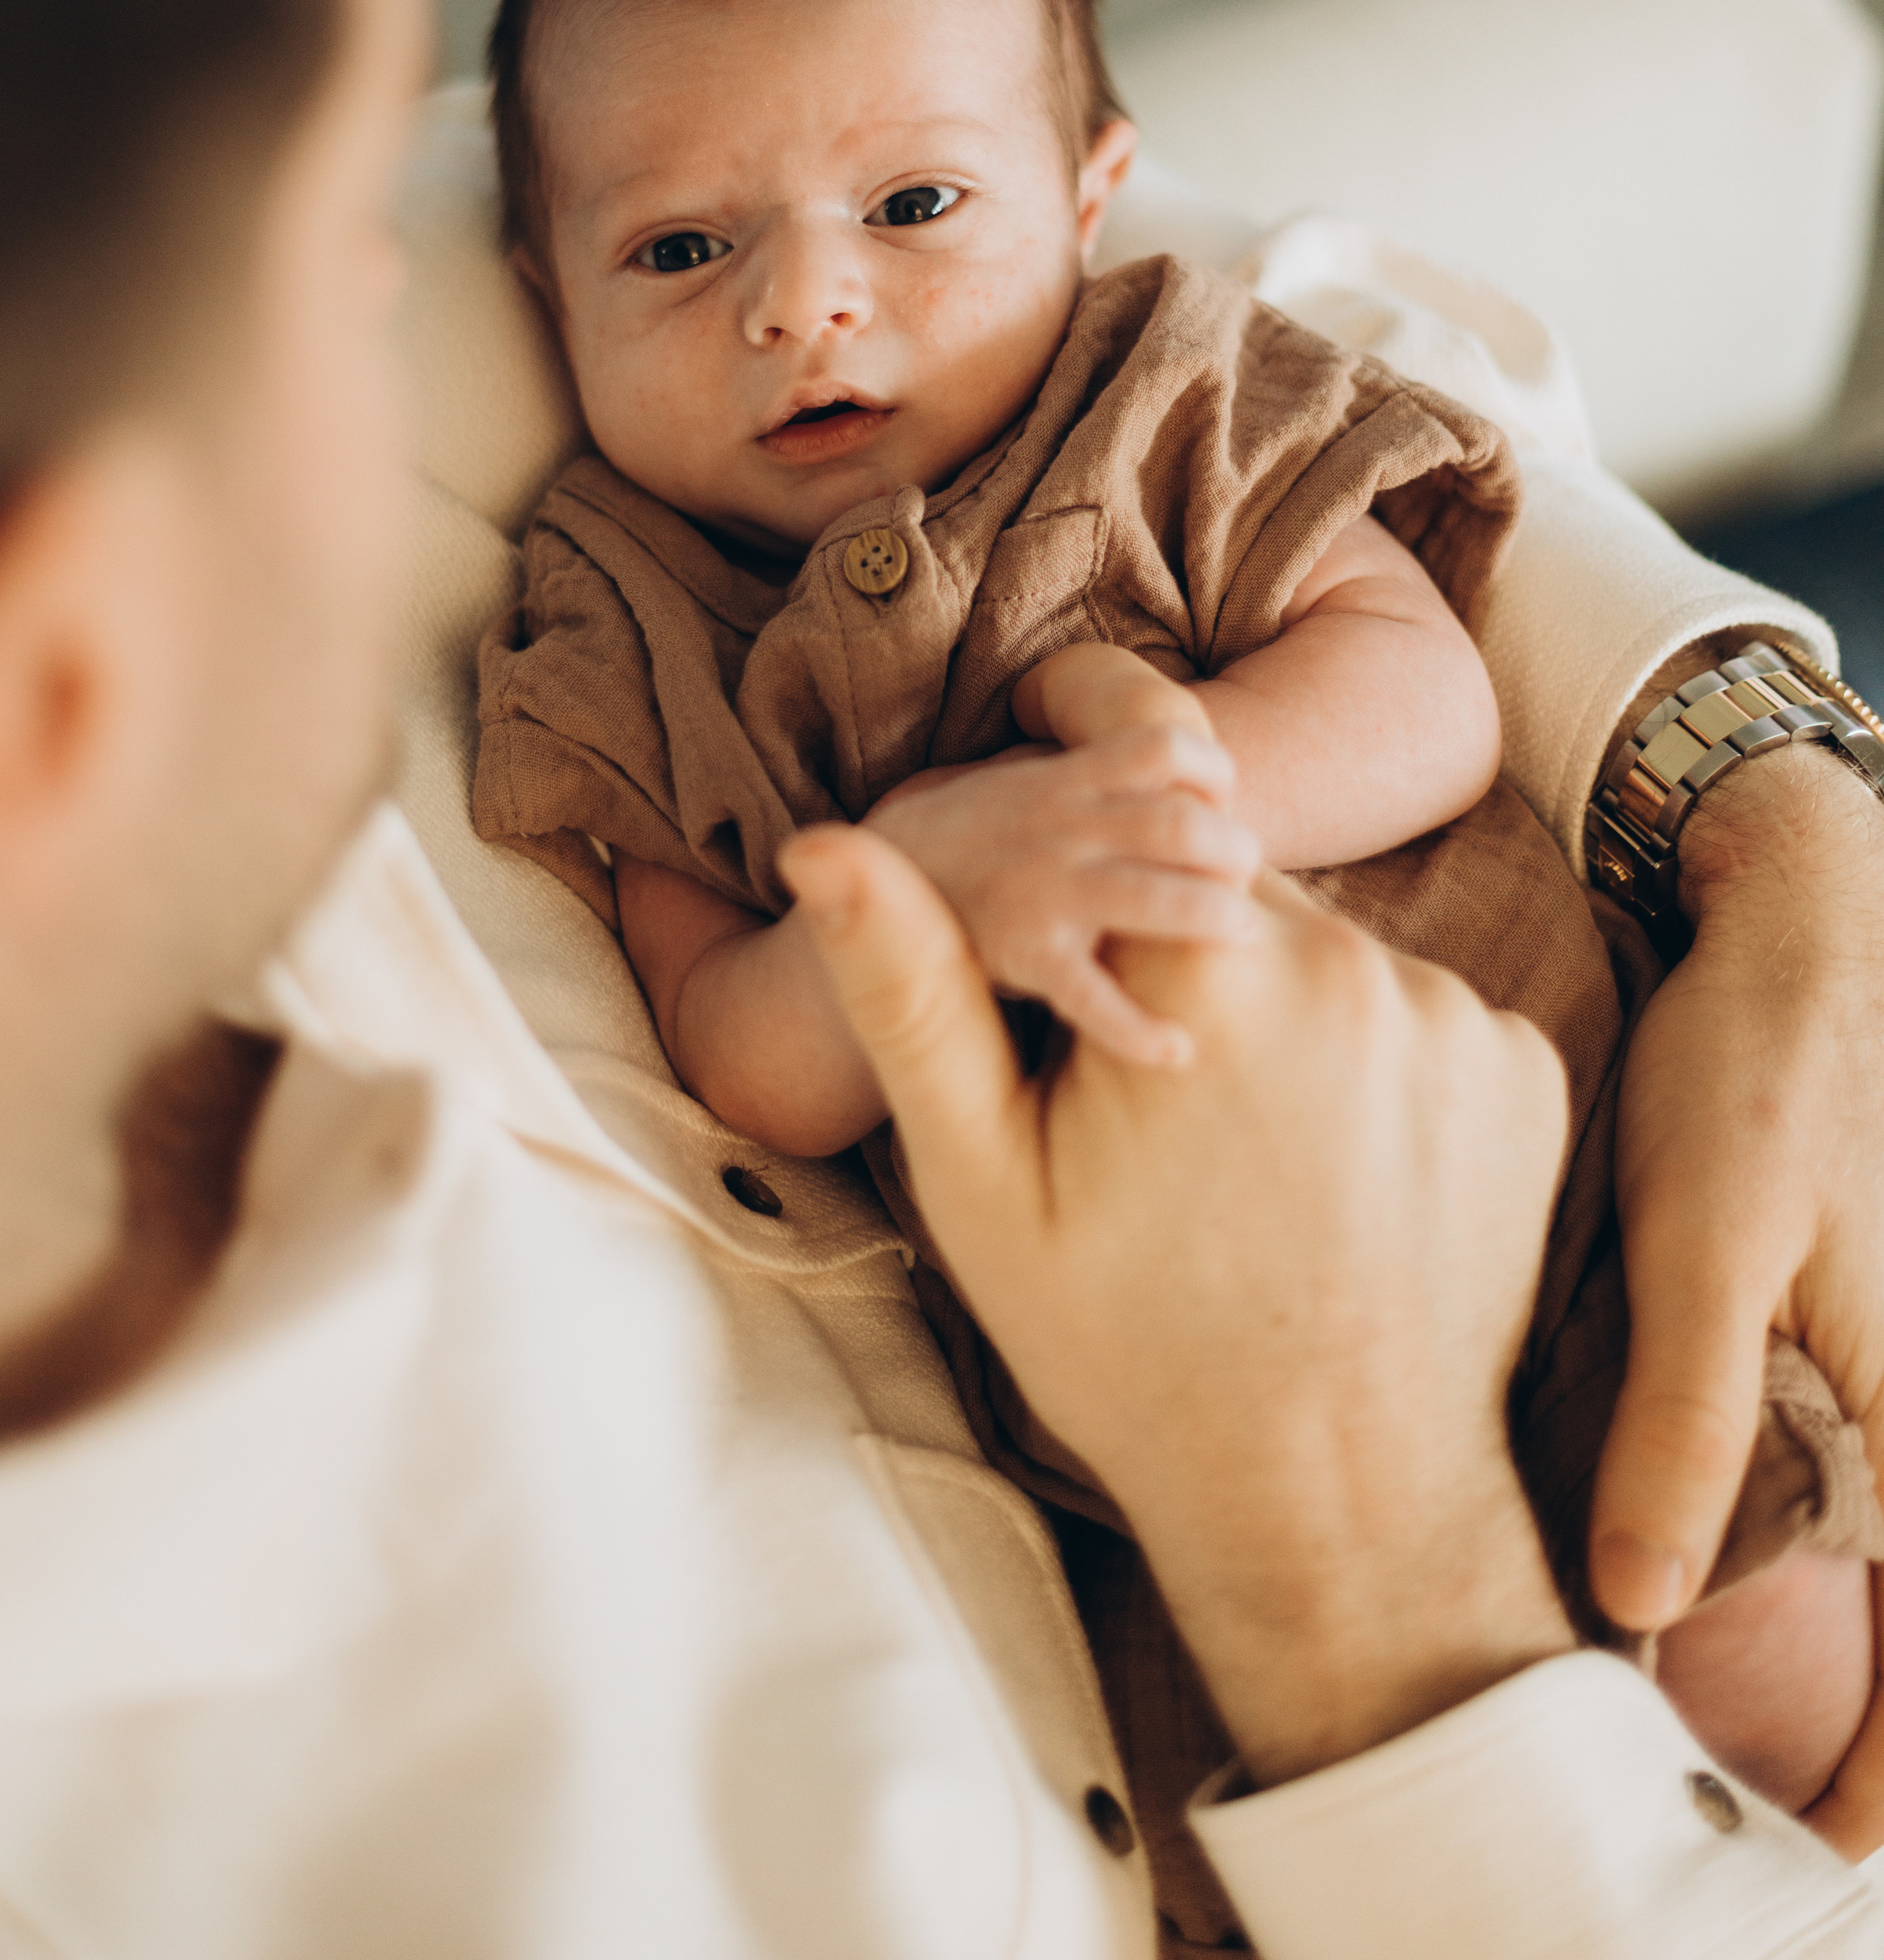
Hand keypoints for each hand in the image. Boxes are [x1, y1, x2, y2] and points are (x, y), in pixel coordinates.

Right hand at [781, 827, 1575, 1782]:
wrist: (1333, 1502)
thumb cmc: (1134, 1350)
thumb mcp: (982, 1183)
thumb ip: (908, 992)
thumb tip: (824, 847)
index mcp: (1208, 961)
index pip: (1127, 865)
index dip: (1097, 951)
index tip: (1099, 1066)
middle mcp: (1351, 960)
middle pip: (1237, 907)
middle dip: (1198, 982)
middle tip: (1173, 1136)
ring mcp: (1456, 1015)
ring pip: (1333, 961)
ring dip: (1291, 1023)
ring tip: (1261, 1164)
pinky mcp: (1525, 1069)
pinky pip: (1426, 1019)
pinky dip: (1383, 1071)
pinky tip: (1345, 1176)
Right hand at [863, 709, 1256, 1069]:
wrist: (868, 885)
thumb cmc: (983, 845)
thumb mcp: (1033, 789)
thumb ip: (1107, 787)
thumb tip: (1205, 792)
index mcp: (1066, 781)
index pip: (1165, 746)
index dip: (1213, 772)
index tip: (1223, 809)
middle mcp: (1060, 827)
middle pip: (1182, 824)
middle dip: (1233, 855)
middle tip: (1246, 894)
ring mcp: (1042, 889)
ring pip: (1159, 896)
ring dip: (1214, 918)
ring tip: (1236, 940)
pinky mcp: (1021, 955)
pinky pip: (1094, 996)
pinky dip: (1140, 1028)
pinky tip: (1175, 1050)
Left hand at [1588, 745, 1883, 1855]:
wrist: (1817, 916)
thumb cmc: (1761, 1063)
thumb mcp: (1703, 1237)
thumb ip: (1683, 1420)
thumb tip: (1640, 1608)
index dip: (1882, 1778)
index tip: (1818, 1853)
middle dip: (1875, 1726)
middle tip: (1784, 1812)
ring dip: (1872, 1638)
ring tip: (1796, 1737)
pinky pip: (1881, 1459)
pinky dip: (1866, 1538)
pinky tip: (1801, 1558)